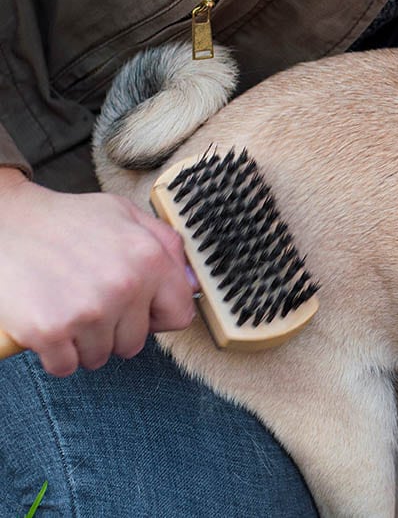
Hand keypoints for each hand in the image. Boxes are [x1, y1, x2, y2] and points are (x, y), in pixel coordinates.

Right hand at [0, 168, 196, 375]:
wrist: (4, 221)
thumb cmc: (66, 220)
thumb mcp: (126, 215)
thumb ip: (166, 246)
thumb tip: (194, 283)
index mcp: (149, 259)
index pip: (178, 316)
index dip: (156, 315)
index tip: (136, 309)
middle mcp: (124, 286)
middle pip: (135, 342)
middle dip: (115, 329)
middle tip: (90, 302)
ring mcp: (87, 310)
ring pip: (100, 357)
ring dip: (84, 342)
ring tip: (68, 308)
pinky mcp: (49, 330)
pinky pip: (64, 366)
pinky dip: (55, 354)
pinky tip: (49, 324)